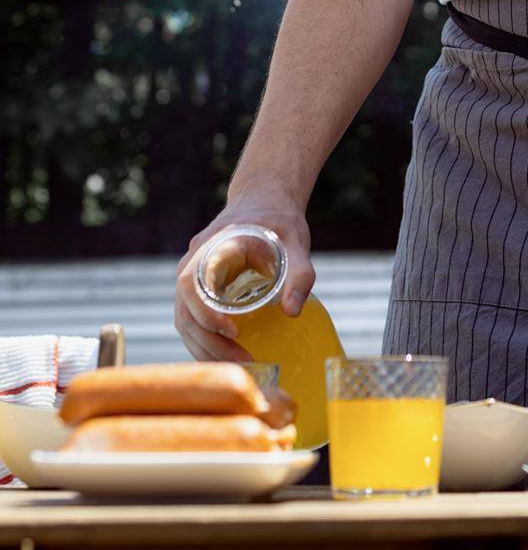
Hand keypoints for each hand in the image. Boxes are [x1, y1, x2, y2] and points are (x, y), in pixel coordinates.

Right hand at [174, 191, 314, 362]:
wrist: (263, 203)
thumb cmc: (278, 221)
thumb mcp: (296, 242)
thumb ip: (299, 273)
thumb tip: (293, 311)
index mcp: (212, 247)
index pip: (193, 285)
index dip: (206, 313)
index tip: (235, 331)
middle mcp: (194, 263)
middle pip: (187, 312)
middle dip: (211, 343)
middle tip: (246, 361)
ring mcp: (192, 278)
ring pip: (185, 321)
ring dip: (207, 348)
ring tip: (242, 365)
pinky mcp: (198, 291)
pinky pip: (192, 321)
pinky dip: (206, 343)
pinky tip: (230, 358)